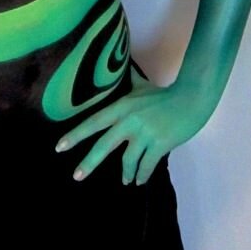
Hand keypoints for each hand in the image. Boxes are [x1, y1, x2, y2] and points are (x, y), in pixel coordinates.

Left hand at [55, 67, 210, 185]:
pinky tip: (140, 180)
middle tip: (77, 176)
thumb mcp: (143, 86)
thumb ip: (130, 82)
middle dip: (89, 162)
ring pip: (128, 160)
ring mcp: (145, 133)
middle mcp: (129, 120)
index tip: (60, 147)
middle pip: (104, 145)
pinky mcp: (160, 144)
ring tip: (126, 180)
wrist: (191, 99)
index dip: (76, 134)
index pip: (94, 122)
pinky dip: (142, 175)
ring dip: (126, 173)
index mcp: (122, 107)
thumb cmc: (165, 94)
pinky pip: (147, 165)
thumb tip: (123, 69)